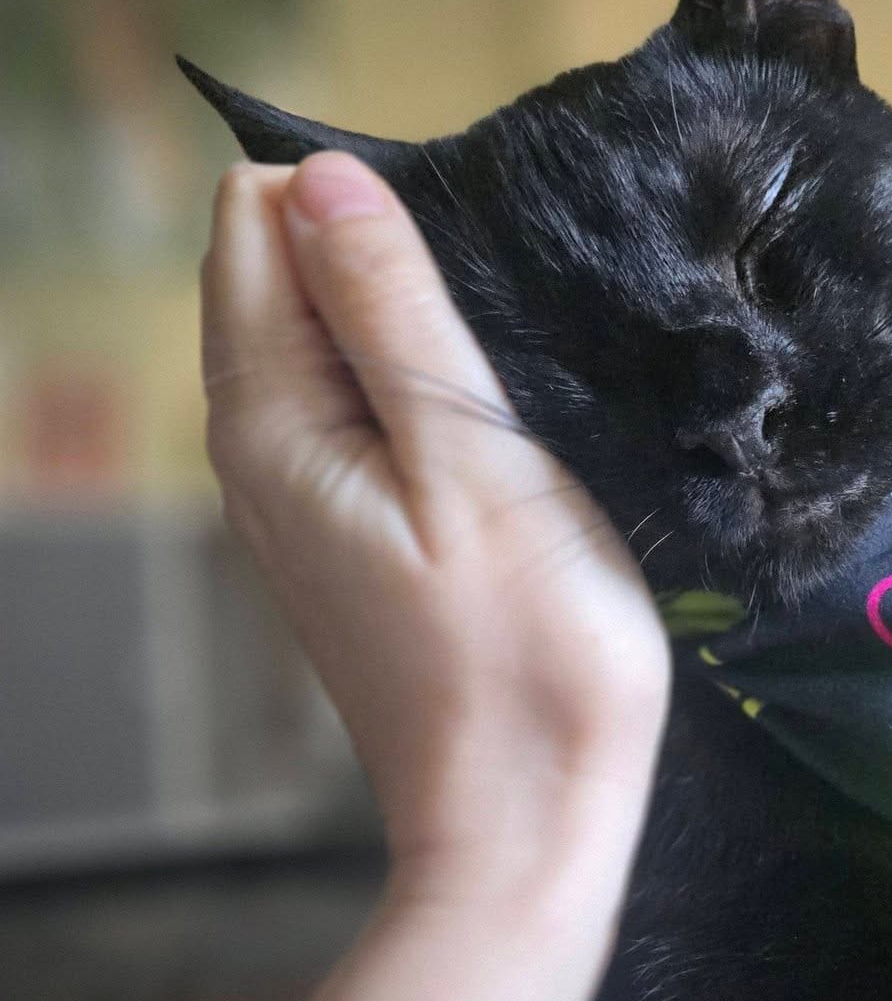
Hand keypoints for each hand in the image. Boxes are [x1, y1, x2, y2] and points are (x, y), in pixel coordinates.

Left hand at [200, 152, 669, 900]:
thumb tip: (319, 178)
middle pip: (276, 276)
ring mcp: (296, 502)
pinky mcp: (346, 539)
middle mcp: (255, 454)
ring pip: (319, 341)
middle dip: (375, 251)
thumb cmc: (526, 657)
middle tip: (497, 315)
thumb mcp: (473, 462)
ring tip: (508, 369)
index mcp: (270, 421)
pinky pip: (351, 409)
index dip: (356, 204)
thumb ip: (393, 315)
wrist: (529, 822)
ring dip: (402, 321)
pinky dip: (409, 386)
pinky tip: (490, 427)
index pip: (254, 224)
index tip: (463, 261)